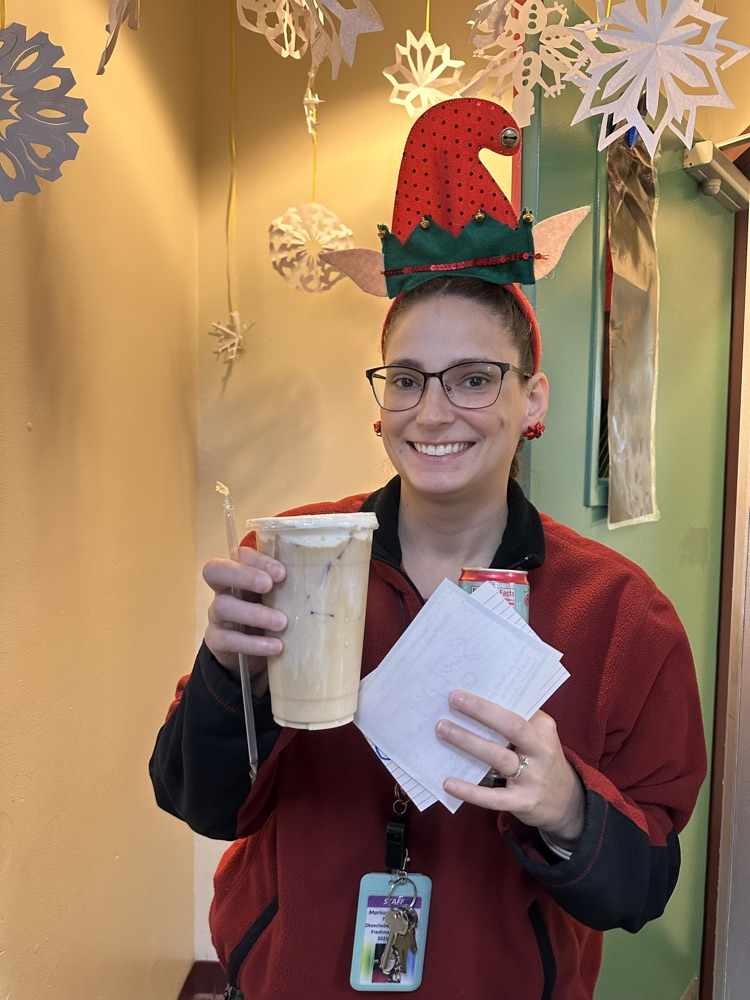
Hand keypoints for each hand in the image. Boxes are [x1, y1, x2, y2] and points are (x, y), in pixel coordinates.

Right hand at [203, 546, 287, 686]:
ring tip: (282, 623)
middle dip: (243, 575)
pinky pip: (227, 639)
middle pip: (215, 570)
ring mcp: (217, 615)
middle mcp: (225, 589)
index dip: (257, 560)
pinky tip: (275, 647)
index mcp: (241, 572)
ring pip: (223, 606)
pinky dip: (253, 643)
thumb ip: (297, 586)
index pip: (239, 555)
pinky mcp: (216, 640)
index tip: (282, 573)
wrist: (257, 656)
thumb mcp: (285, 598)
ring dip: (254, 613)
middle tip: (268, 585)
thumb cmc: (276, 615)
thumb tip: (337, 579)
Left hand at [436, 690, 584, 850]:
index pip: (518, 707)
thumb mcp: (538, 738)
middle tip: (453, 699)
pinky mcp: (523, 802)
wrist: (567, 803)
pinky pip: (492, 797)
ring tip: (443, 730)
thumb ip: (516, 722)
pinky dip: (469, 790)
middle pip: (511, 726)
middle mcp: (541, 751)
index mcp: (543, 729)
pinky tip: (447, 782)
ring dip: (468, 742)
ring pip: (498, 757)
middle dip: (481, 711)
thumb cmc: (541, 761)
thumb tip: (476, 702)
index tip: (467, 687)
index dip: (492, 698)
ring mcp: (533, 778)